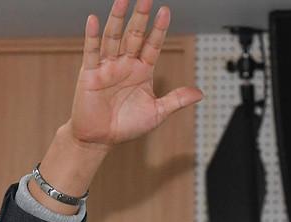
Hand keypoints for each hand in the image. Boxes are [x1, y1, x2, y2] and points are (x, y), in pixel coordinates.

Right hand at [70, 0, 202, 147]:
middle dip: (141, 17)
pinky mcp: (91, 74)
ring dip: (117, 18)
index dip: (158, 29)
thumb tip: (199, 94)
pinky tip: (94, 20)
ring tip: (123, 0)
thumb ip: (176, 100)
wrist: (100, 139)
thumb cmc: (126, 126)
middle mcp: (125, 64)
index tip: (165, 11)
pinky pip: (92, 52)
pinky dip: (92, 36)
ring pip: (114, 37)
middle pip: (134, 35)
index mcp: (141, 70)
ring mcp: (108, 66)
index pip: (152, 45)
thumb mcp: (156, 113)